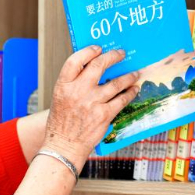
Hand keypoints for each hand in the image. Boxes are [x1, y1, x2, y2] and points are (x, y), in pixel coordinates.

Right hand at [44, 45, 139, 169]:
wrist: (64, 146)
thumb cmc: (61, 123)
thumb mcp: (60, 98)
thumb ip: (73, 83)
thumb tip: (92, 69)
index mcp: (63, 85)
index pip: (75, 60)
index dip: (88, 51)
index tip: (98, 49)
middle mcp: (77, 91)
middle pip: (98, 66)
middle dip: (113, 57)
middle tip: (120, 54)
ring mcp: (92, 103)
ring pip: (115, 83)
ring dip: (128, 76)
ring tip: (134, 73)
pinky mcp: (104, 115)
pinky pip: (122, 100)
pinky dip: (130, 93)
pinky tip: (133, 90)